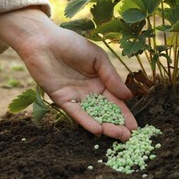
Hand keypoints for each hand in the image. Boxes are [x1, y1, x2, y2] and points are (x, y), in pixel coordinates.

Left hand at [0, 8, 137, 141]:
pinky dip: (86, 121)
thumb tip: (128, 96)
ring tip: (118, 136)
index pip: (116, 101)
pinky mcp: (62, 100)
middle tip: (128, 136)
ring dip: (105, 126)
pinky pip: (76, 113)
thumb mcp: (98, 58)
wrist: (44, 41)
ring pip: (93, 115)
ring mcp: (76, 97)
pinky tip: (98, 130)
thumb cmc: (73, 44)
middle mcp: (90, 92)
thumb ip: (112, 77)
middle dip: (117, 124)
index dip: (125, 114)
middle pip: (106, 112)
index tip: (134, 127)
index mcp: (101, 81)